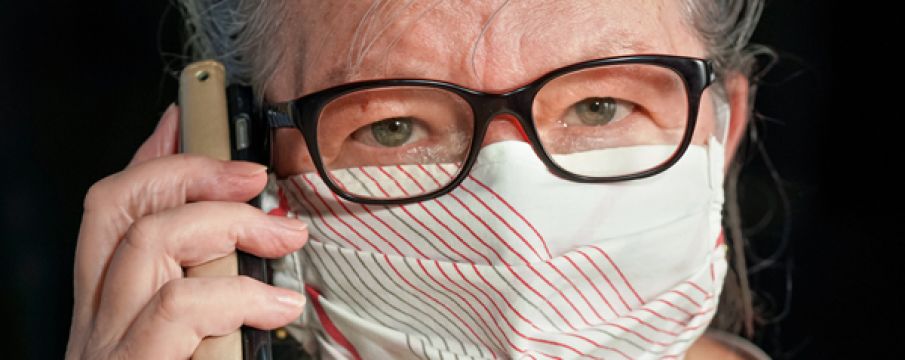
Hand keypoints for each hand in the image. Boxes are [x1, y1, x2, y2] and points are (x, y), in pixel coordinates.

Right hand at [65, 104, 307, 358]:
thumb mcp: (199, 332)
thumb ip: (214, 285)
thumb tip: (252, 231)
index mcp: (111, 306)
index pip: (115, 208)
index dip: (156, 158)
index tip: (191, 123)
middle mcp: (99, 319)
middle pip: (116, 204)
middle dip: (188, 170)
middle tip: (253, 176)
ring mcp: (110, 343)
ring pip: (149, 239)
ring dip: (228, 224)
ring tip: (283, 239)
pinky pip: (179, 304)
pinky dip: (238, 296)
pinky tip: (276, 306)